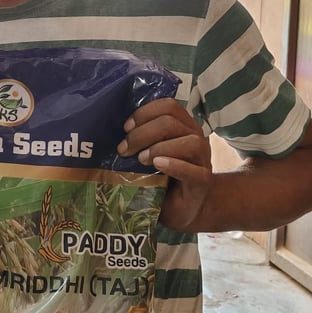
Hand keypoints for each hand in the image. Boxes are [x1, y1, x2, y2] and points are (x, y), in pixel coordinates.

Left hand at [116, 98, 211, 231]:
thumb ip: (139, 138)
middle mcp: (195, 137)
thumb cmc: (160, 176)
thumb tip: (109, 127)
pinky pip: (193, 170)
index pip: (168, 105)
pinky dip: (174, 165)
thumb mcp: (147, 152)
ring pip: (189, 142)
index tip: (125, 127)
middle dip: (142, 133)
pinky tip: (158, 165)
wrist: (179, 207)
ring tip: (140, 159)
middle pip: (172, 122)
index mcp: (182, 125)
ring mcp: (202, 159)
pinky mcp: (202, 181)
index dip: (144, 113)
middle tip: (124, 149)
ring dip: (159, 148)